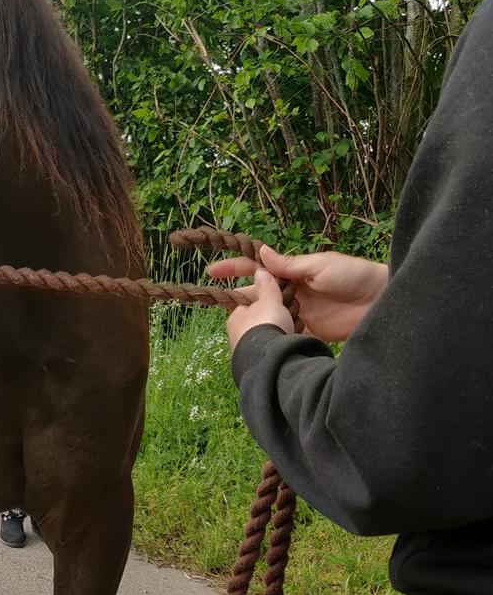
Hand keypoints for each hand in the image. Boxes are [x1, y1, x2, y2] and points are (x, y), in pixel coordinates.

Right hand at [208, 244, 388, 342]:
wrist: (382, 300)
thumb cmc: (354, 275)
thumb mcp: (320, 265)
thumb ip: (290, 264)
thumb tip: (261, 255)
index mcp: (293, 271)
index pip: (258, 267)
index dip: (234, 268)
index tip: (211, 272)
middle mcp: (291, 291)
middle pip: (257, 293)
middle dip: (238, 297)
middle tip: (218, 304)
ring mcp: (299, 312)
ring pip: (268, 314)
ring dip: (255, 317)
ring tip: (237, 325)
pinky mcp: (308, 332)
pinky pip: (284, 333)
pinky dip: (273, 336)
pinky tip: (261, 340)